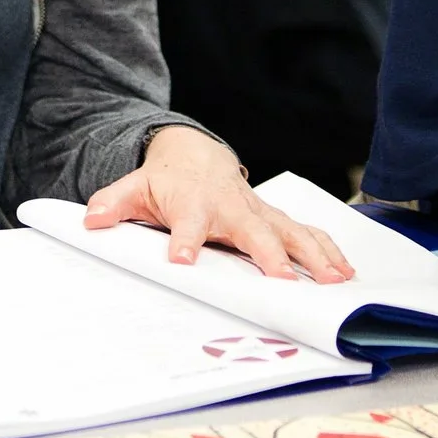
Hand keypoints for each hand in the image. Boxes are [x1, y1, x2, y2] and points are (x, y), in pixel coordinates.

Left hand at [84, 126, 353, 282]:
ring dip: (312, 255)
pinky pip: (306, 233)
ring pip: (290, 232)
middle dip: (268, 254)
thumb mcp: (134, 189)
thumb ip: (114, 203)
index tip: (182, 260)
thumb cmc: (166, 181)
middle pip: (253, 231)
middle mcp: (232, 208)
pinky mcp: (275, 219)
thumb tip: (92, 219)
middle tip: (280, 280)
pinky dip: (328, 250)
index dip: (185, 241)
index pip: (188, 224)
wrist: (196, 157)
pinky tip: (345, 271)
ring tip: (331, 280)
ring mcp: (258, 214)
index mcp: (194, 204)